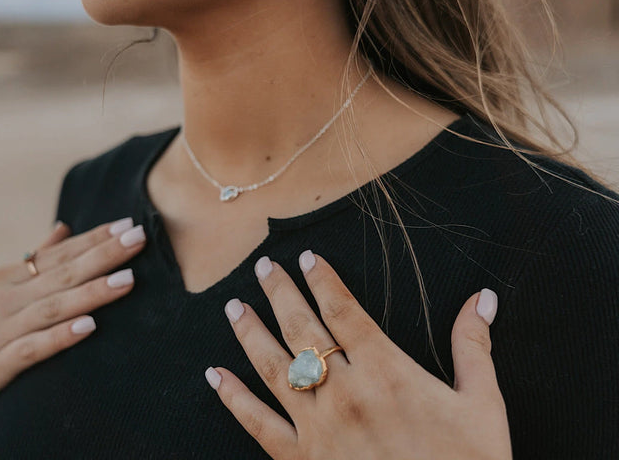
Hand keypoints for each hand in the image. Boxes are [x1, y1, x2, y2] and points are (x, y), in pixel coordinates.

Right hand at [0, 217, 146, 409]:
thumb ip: (35, 258)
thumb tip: (64, 228)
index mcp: (11, 276)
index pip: (61, 253)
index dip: (96, 238)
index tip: (129, 225)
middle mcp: (9, 297)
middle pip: (64, 273)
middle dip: (104, 255)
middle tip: (139, 238)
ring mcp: (3, 329)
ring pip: (55, 307)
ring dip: (93, 293)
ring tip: (128, 280)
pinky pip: (34, 348)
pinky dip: (61, 336)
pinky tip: (89, 327)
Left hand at [205, 250, 511, 459]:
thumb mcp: (482, 404)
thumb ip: (474, 346)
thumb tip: (482, 298)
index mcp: (386, 371)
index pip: (344, 310)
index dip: (323, 280)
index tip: (307, 258)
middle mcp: (344, 392)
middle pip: (302, 327)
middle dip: (280, 293)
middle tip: (263, 267)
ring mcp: (318, 426)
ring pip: (273, 366)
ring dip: (250, 332)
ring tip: (234, 307)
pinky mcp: (302, 459)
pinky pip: (258, 423)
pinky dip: (233, 398)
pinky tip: (215, 375)